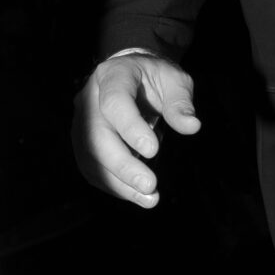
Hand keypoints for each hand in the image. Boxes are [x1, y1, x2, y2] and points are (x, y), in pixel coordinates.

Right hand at [73, 54, 200, 208]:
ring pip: (91, 157)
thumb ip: (180, 102)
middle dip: (123, 165)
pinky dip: (114, 185)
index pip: (114, 102)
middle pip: (96, 136)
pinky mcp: (82, 142)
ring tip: (149, 198)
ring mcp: (81, 121)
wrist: (133, 76)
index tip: (153, 151)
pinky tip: (137, 195)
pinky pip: (92, 169)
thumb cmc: (155, 78)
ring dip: (119, 183)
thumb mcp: (174, 80)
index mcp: (112, 75)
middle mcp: (89, 98)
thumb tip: (192, 126)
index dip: (130, 128)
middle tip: (150, 186)